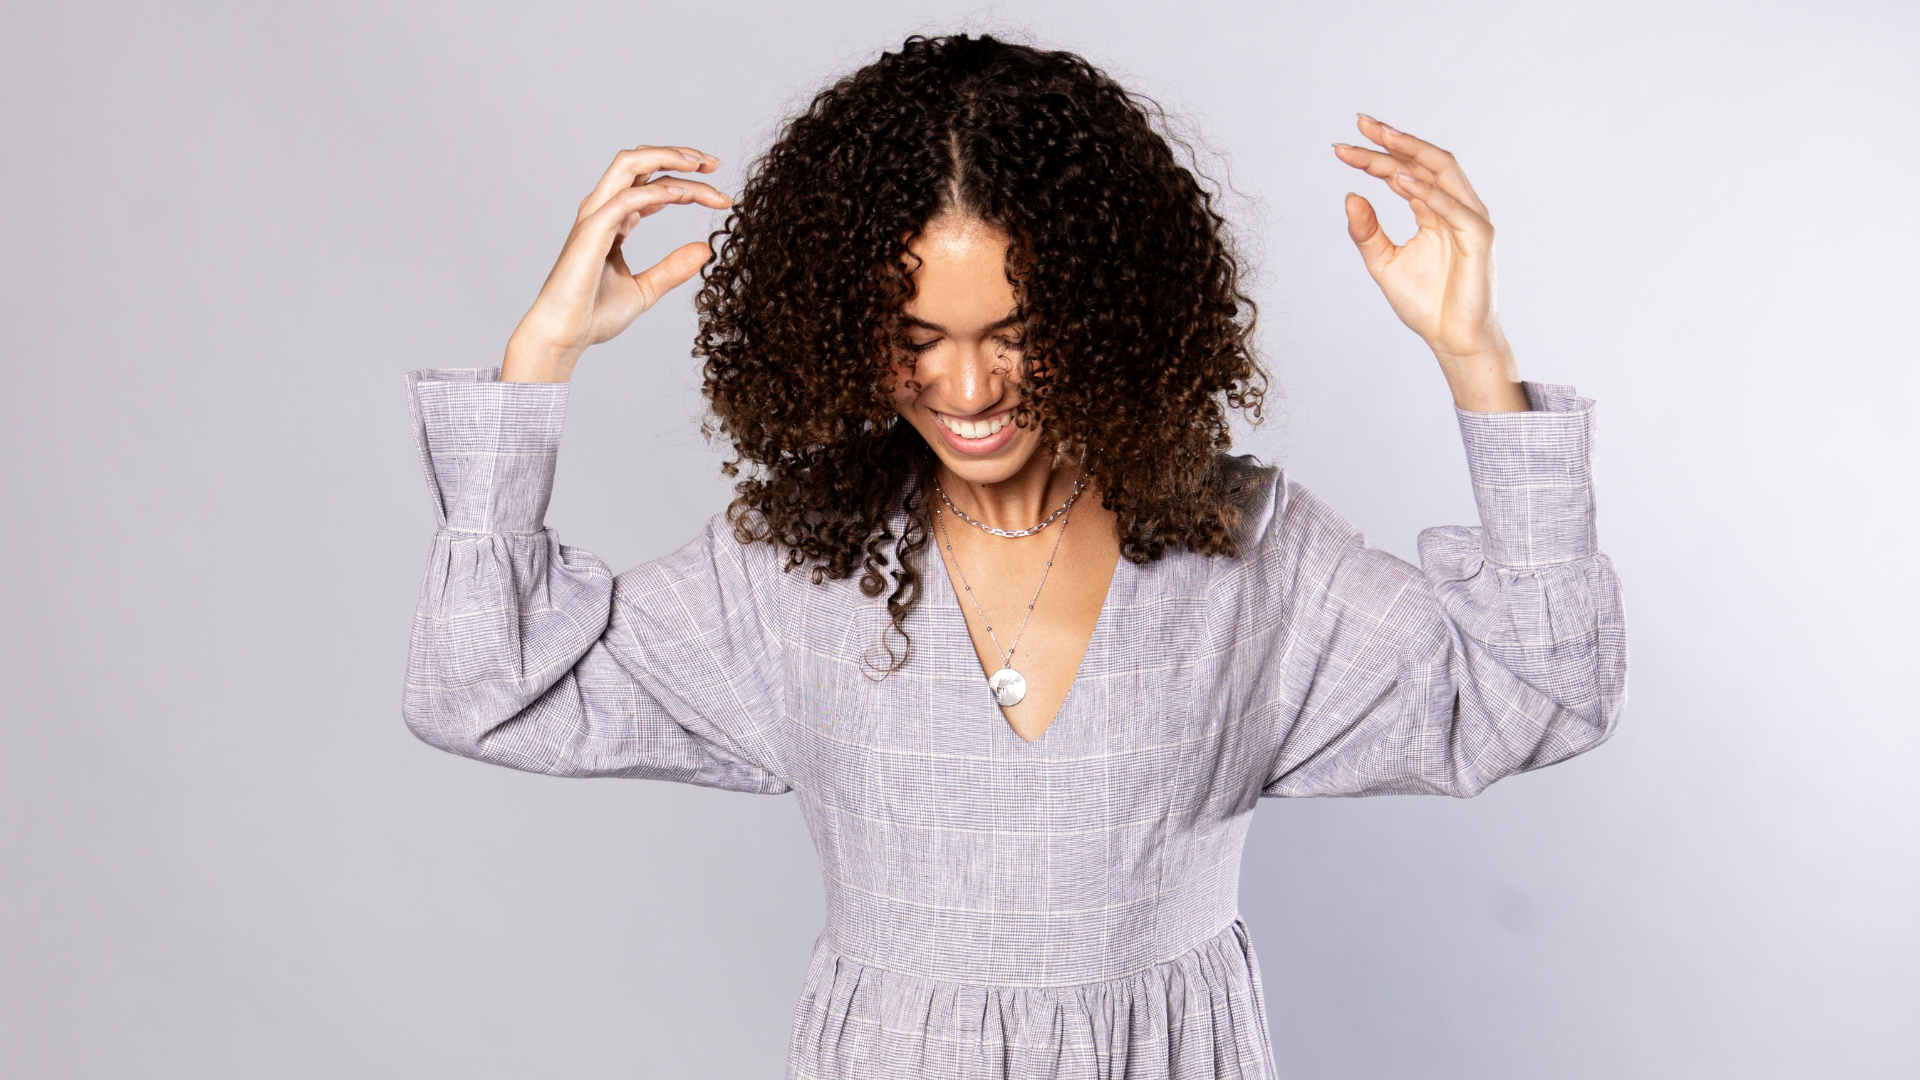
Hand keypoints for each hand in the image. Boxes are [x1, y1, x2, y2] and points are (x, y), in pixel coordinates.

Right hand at [501, 145, 732, 382]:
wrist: (563, 335)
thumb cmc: (593, 313)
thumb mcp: (645, 290)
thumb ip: (673, 268)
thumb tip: (705, 249)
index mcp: (614, 220)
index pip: (651, 184)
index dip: (686, 181)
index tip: (719, 194)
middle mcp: (603, 210)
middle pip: (641, 163)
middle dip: (679, 156)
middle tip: (714, 165)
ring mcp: (595, 217)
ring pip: (630, 165)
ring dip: (666, 157)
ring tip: (700, 165)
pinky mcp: (591, 231)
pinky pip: (626, 199)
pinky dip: (655, 191)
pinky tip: (682, 194)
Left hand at [1333, 116, 1526, 411]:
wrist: (1452, 340)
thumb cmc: (1426, 303)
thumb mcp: (1383, 263)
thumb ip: (1367, 232)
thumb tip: (1349, 196)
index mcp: (1435, 210)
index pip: (1404, 172)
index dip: (1375, 157)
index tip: (1341, 148)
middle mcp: (1455, 207)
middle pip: (1425, 161)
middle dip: (1394, 140)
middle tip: (1360, 124)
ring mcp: (1470, 220)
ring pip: (1442, 173)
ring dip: (1410, 154)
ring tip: (1378, 141)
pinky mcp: (1479, 238)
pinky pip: (1453, 208)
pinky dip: (1426, 192)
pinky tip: (1397, 179)